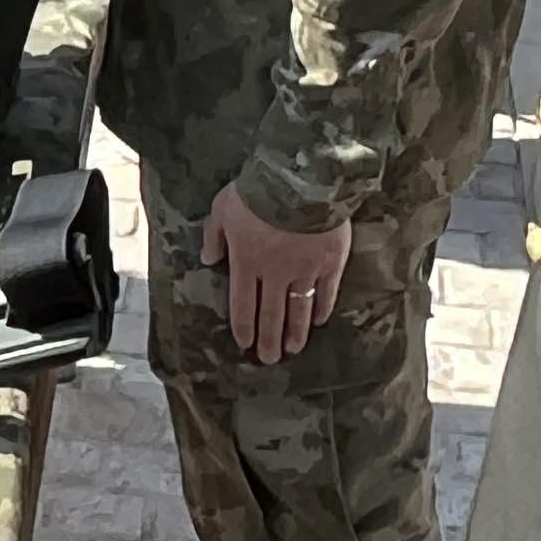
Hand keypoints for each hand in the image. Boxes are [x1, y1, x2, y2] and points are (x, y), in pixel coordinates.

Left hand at [200, 180, 351, 363]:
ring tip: (293, 350)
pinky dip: (323, 308)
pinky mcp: (331, 263)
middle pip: (271, 315)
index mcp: (247, 263)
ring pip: (298, 310)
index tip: (245, 344)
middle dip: (269, 340)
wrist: (300, 181)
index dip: (244, 327)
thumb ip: (214, 237)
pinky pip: (326, 292)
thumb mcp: (221, 209)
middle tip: (270, 359)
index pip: (243, 305)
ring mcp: (306, 271)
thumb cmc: (256, 193)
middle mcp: (275, 275)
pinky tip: (320, 320)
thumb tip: (209, 260)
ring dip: (295, 332)